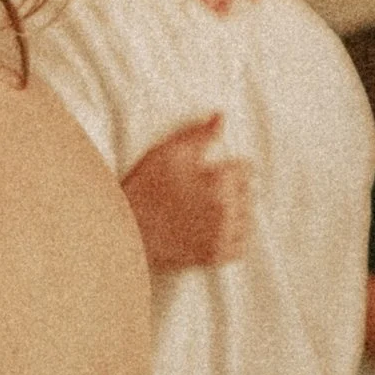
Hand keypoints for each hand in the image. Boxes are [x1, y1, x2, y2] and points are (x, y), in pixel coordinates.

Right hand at [122, 115, 253, 269]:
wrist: (125, 229)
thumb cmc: (144, 187)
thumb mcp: (167, 151)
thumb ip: (200, 133)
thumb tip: (222, 117)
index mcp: (220, 180)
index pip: (246, 169)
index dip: (226, 169)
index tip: (208, 174)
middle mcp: (227, 208)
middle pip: (249, 193)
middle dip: (230, 190)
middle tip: (202, 192)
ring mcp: (223, 235)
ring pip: (247, 219)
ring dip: (233, 213)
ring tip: (205, 211)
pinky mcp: (216, 257)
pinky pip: (241, 246)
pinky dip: (231, 239)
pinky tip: (211, 231)